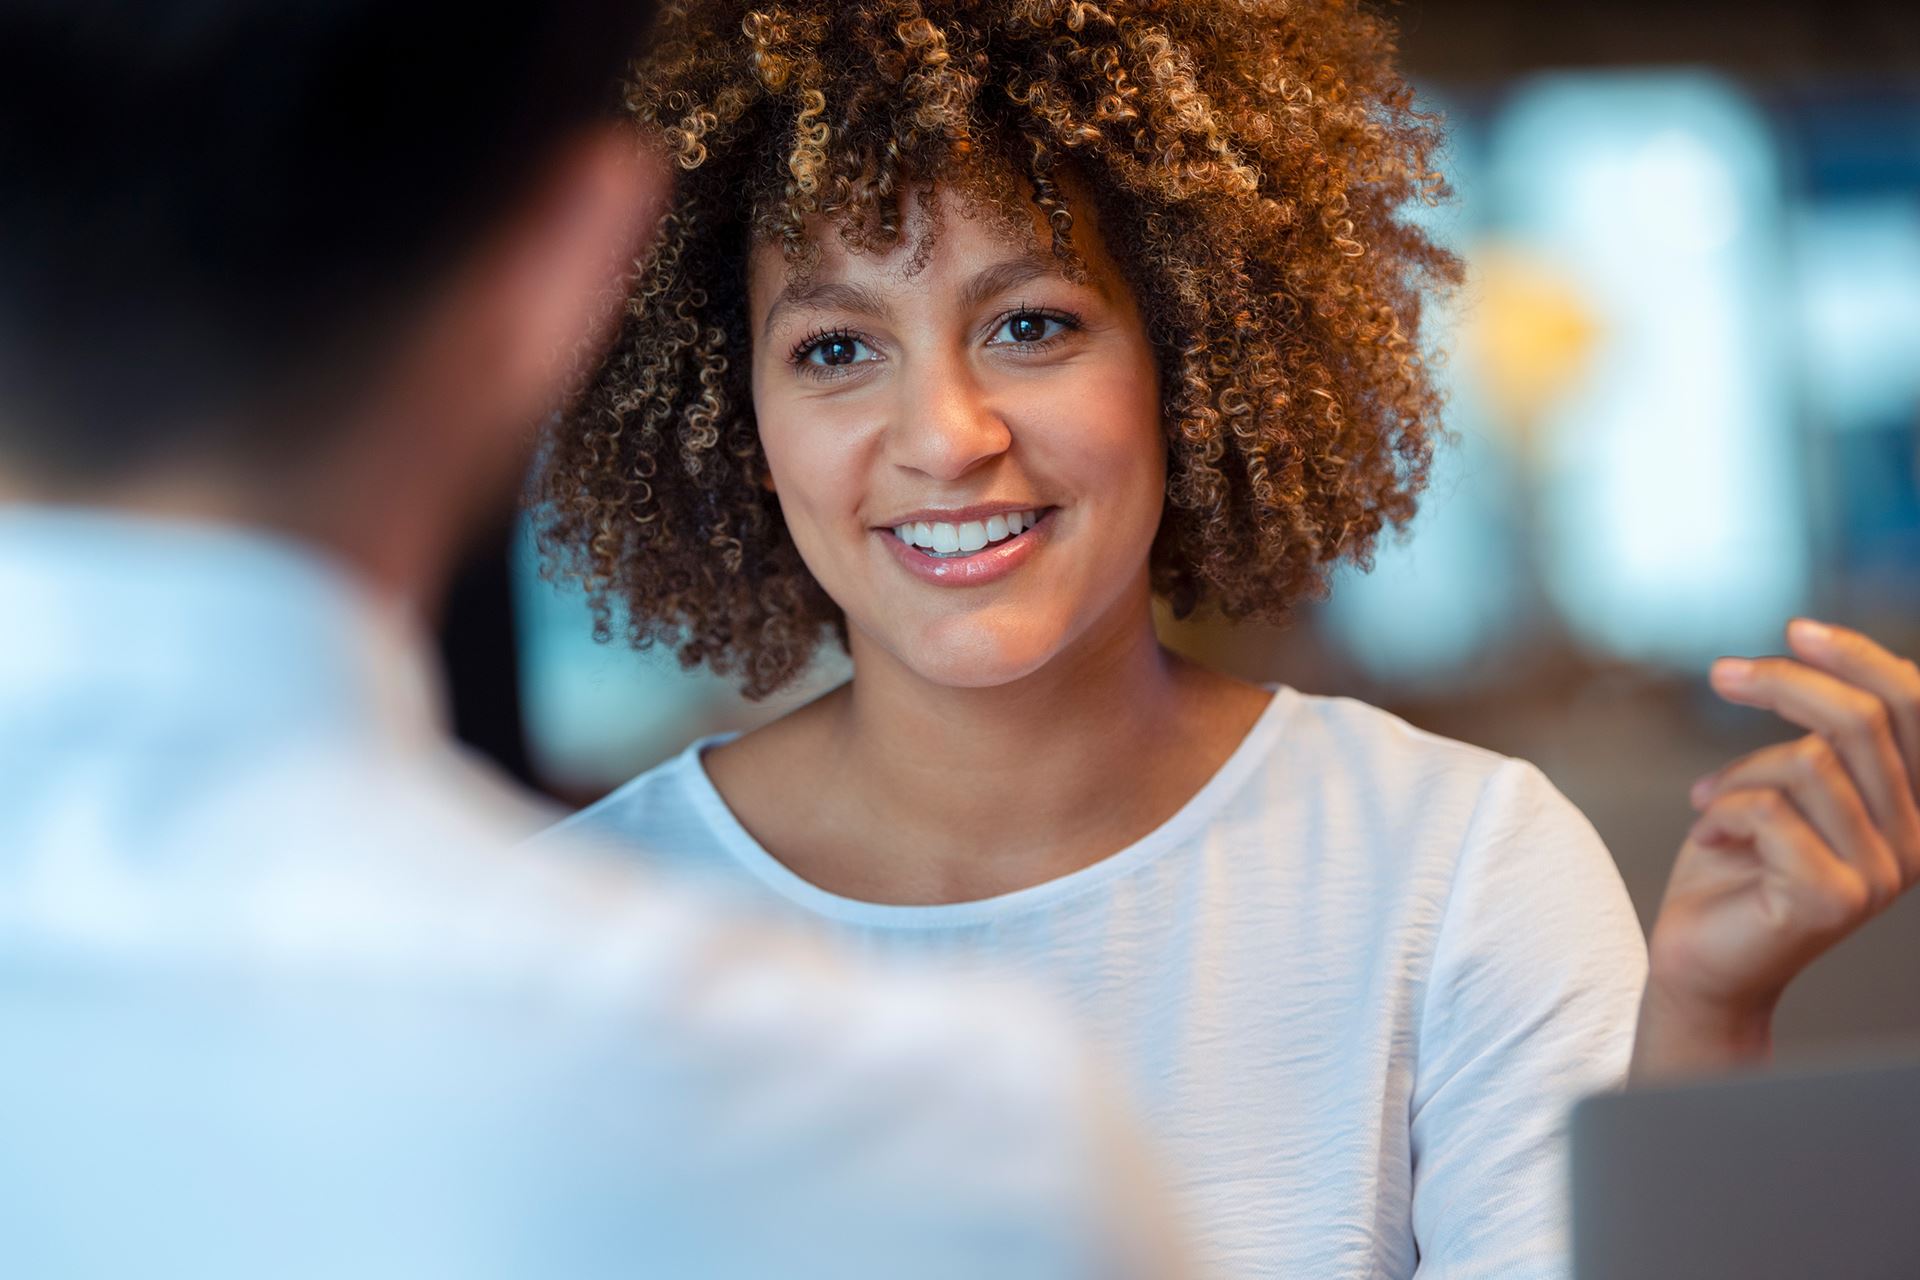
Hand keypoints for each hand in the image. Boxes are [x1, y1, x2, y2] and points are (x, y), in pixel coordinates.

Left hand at [1632, 619, 1919, 1079]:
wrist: (1700, 958)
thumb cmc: (1735, 866)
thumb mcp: (1786, 783)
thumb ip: (1823, 736)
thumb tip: (1814, 647)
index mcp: (1917, 806)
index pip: (1916, 709)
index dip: (1862, 659)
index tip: (1797, 629)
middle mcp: (1918, 841)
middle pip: (1863, 722)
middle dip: (1784, 684)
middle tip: (1723, 673)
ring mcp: (1882, 874)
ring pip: (1807, 763)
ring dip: (1738, 775)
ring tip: (1714, 805)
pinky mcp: (1832, 897)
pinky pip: (1768, 810)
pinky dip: (1722, 811)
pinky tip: (1712, 838)